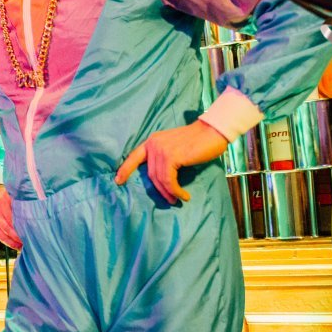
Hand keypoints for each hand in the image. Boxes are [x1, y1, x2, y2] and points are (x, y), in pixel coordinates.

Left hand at [114, 120, 228, 203]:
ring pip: (159, 179)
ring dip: (169, 192)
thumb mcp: (175, 147)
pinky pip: (169, 180)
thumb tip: (160, 178)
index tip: (118, 181)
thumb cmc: (198, 141)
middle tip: (169, 199)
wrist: (213, 131)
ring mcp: (161, 150)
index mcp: (153, 141)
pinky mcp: (171, 157)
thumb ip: (164, 156)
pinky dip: (175, 190)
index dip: (125, 169)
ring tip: (177, 199)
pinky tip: (183, 195)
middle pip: (150, 174)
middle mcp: (154, 144)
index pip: (134, 156)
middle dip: (159, 190)